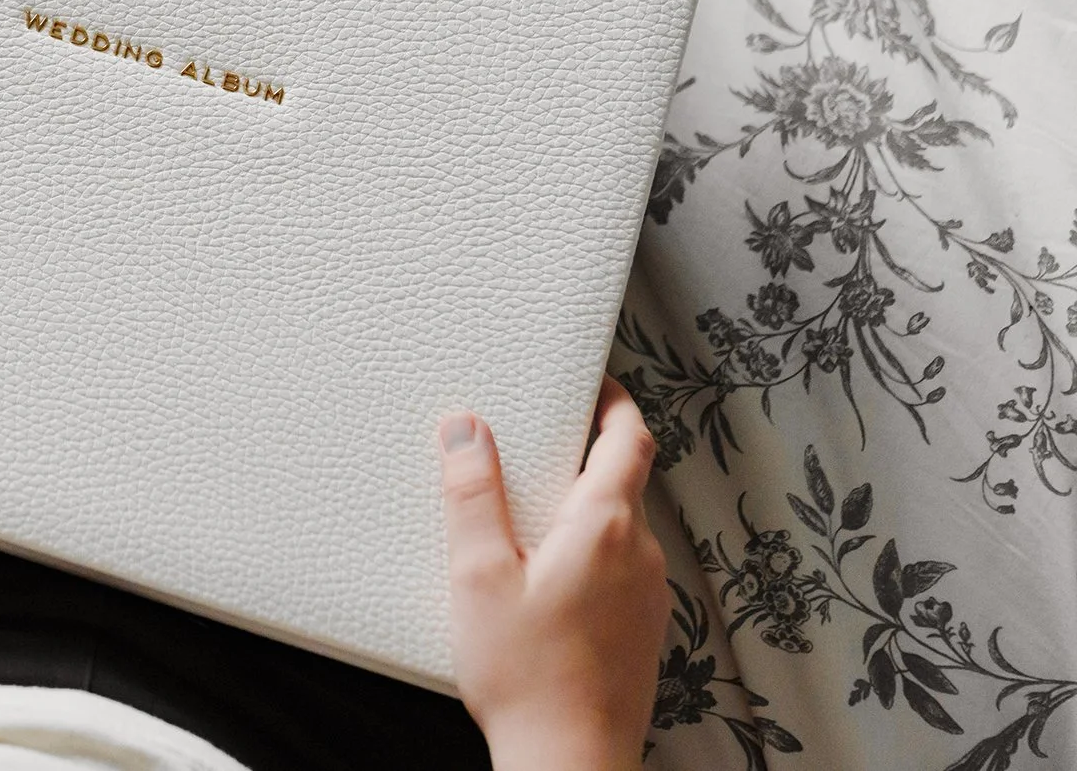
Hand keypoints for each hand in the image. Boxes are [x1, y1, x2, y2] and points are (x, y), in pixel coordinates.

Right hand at [442, 379, 669, 770]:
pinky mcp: (642, 630)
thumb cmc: (525, 678)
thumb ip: (473, 494)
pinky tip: (542, 580)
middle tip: (536, 443)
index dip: (615, 401)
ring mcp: (647, 595)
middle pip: (624, 480)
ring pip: (620, 527)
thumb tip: (467, 426)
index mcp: (603, 527)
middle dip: (584, 454)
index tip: (591, 383)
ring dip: (582, 508)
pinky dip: (587, 553)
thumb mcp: (478, 576)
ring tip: (526, 517)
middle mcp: (638, 554)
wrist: (570, 764)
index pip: (630, 438)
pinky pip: (618, 568)